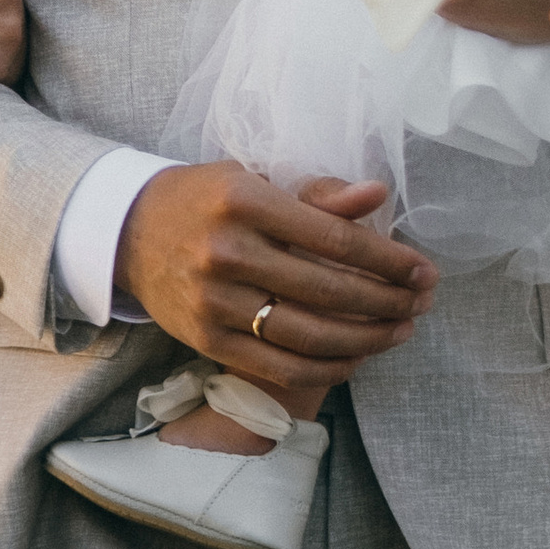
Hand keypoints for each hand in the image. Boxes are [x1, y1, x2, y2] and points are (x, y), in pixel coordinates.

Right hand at [113, 163, 434, 419]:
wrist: (126, 233)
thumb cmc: (204, 201)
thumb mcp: (253, 181)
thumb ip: (316, 195)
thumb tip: (376, 195)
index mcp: (243, 201)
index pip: (335, 238)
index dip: (389, 260)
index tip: (423, 270)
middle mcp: (225, 252)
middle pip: (329, 291)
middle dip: (389, 301)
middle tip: (422, 302)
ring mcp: (213, 301)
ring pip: (310, 336)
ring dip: (368, 339)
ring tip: (399, 330)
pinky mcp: (206, 339)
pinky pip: (281, 367)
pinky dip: (328, 368)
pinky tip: (356, 357)